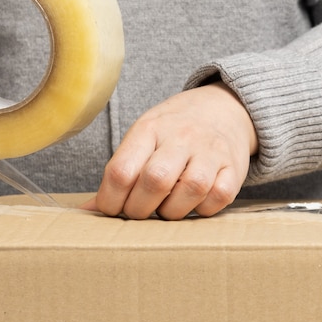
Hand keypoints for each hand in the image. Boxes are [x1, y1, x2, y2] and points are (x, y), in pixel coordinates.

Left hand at [81, 82, 257, 219]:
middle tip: (137, 213)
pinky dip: (202, 210)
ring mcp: (210, 150)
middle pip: (154, 181)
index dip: (109, 200)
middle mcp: (180, 136)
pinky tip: (192, 204)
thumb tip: (87, 210)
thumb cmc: (172, 131)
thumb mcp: (142, 139)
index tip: (110, 208)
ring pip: (189, 191)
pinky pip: (218, 197)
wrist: (222, 109)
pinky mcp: (234, 167)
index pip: (121, 170)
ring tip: (165, 208)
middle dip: (138, 209)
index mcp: (149, 128)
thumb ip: (118, 172)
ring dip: (171, 212)